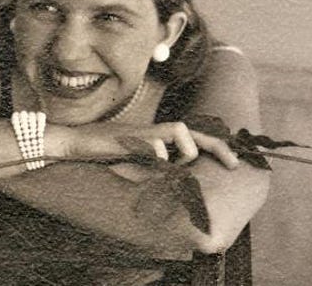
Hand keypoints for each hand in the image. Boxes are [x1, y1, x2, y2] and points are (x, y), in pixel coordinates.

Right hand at [64, 122, 238, 169]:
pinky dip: (159, 157)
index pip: (194, 136)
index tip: (233, 162)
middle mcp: (156, 130)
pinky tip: (146, 161)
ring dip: (183, 156)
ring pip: (183, 136)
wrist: (75, 141)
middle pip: (197, 132)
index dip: (215, 146)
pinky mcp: (136, 136)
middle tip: (235, 165)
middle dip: (219, 147)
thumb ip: (155, 168)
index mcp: (159, 136)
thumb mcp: (135, 163)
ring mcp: (147, 132)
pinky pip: (159, 148)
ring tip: (170, 165)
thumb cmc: (104, 153)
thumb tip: (177, 180)